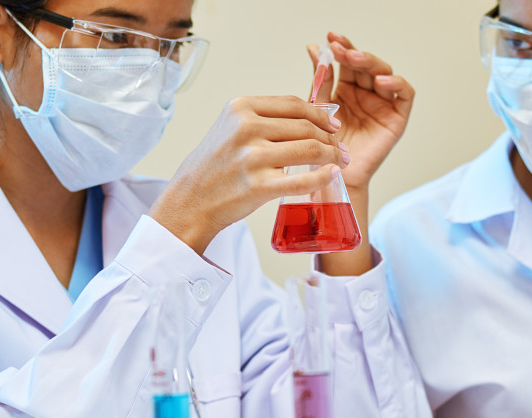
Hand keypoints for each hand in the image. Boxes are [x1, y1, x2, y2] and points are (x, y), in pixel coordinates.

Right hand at [149, 96, 348, 253]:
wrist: (190, 200)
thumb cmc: (214, 166)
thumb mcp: (230, 128)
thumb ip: (262, 120)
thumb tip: (307, 118)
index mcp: (240, 108)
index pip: (293, 104)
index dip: (320, 114)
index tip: (333, 124)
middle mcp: (246, 128)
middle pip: (305, 126)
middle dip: (330, 137)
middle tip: (341, 148)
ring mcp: (252, 158)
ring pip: (309, 149)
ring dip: (332, 155)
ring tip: (340, 162)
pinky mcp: (259, 186)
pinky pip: (302, 180)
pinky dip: (323, 177)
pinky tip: (332, 175)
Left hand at [308, 32, 413, 192]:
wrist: (335, 177)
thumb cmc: (326, 148)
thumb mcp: (318, 108)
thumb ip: (320, 80)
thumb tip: (315, 48)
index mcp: (346, 89)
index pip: (347, 62)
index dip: (341, 48)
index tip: (330, 38)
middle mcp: (366, 94)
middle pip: (366, 65)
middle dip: (353, 53)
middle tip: (340, 48)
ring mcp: (382, 105)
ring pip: (384, 74)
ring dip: (371, 63)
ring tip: (355, 59)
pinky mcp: (397, 118)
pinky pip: (404, 95)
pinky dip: (396, 84)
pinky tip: (381, 81)